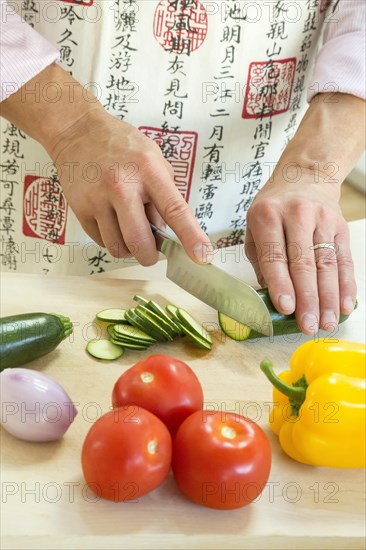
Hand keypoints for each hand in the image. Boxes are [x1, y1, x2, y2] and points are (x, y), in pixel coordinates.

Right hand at [50, 109, 208, 264]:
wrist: (77, 131)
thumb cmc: (121, 145)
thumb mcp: (154, 159)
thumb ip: (164, 194)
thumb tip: (166, 231)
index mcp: (148, 170)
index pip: (174, 210)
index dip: (191, 236)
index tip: (202, 256)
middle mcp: (122, 185)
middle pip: (140, 241)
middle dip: (150, 256)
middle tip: (152, 251)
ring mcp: (98, 198)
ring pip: (117, 247)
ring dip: (129, 248)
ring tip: (129, 230)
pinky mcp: (80, 209)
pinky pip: (101, 241)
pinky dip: (111, 239)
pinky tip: (112, 221)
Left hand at [245, 170, 356, 334]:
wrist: (304, 176)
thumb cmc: (273, 208)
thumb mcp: (254, 227)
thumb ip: (260, 260)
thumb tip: (270, 297)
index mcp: (267, 216)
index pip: (275, 256)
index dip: (281, 284)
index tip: (287, 308)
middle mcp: (296, 215)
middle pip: (304, 263)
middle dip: (307, 298)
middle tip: (307, 325)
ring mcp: (322, 220)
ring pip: (327, 264)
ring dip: (328, 298)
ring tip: (326, 323)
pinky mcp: (340, 227)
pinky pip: (344, 259)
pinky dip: (346, 285)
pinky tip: (344, 305)